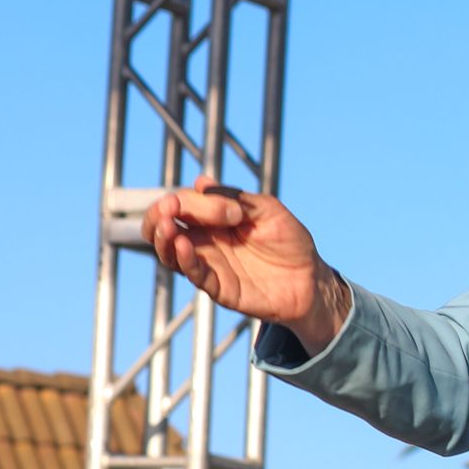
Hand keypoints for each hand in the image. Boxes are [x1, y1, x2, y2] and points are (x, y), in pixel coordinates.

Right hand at [140, 175, 349, 351]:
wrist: (311, 278)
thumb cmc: (290, 241)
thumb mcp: (268, 210)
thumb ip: (237, 198)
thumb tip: (201, 182)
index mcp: (213, 219)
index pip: (182, 204)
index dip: (183, 199)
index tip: (204, 194)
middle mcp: (204, 240)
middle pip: (163, 227)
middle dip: (158, 216)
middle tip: (168, 209)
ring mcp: (209, 264)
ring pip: (170, 252)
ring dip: (163, 238)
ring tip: (168, 227)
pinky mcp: (218, 287)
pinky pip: (194, 274)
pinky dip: (184, 260)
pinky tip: (183, 245)